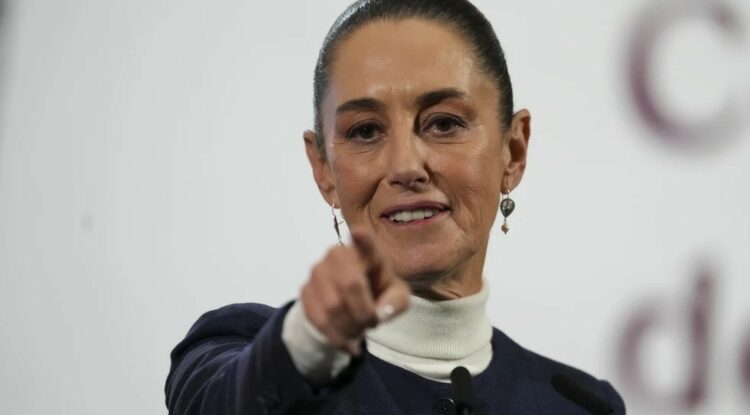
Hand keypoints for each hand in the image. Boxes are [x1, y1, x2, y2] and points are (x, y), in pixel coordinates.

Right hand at [300, 228, 410, 355]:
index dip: (362, 239)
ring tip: (358, 332)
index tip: (358, 232)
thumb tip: (382, 312)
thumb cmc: (379, 293)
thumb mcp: (397, 298)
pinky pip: (318, 318)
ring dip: (349, 327)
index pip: (365, 241)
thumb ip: (396, 302)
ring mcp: (318, 270)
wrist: (350, 305)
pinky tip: (345, 340)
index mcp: (367, 252)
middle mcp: (339, 254)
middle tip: (371, 324)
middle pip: (350, 284)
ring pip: (333, 306)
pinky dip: (335, 336)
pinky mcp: (305, 289)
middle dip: (363, 313)